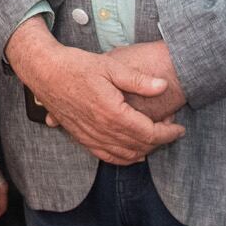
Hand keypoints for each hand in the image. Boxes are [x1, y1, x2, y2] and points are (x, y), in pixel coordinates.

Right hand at [6, 20, 184, 165]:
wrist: (45, 72)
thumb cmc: (77, 66)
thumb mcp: (111, 66)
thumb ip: (139, 80)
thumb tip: (163, 86)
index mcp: (113, 114)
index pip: (149, 133)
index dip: (168, 134)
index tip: (179, 128)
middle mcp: (102, 130)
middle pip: (139, 147)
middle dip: (159, 142)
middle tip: (170, 129)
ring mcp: (90, 136)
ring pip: (124, 155)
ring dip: (143, 151)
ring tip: (156, 141)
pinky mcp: (81, 137)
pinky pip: (106, 156)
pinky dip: (123, 159)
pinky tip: (131, 154)